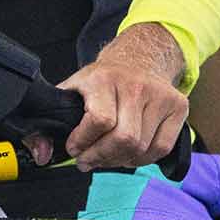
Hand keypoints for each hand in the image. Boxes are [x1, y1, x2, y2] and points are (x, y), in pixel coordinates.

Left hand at [59, 22, 193, 169]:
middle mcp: (135, 85)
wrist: (138, 59)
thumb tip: (42, 154)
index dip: (84, 142)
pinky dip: (143, 158)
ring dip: (120, 160)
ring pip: (141, 148)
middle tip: (88, 160)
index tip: (75, 147)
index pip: (100, 120)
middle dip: (101, 157)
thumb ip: (49, 122)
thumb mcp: (71, 91)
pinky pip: (160, 148)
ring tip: (108, 155)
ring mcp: (160, 96)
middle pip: (124, 139)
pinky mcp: (177, 106)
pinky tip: (129, 152)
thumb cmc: (102, 81)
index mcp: (103, 79)